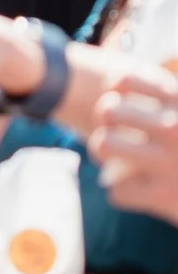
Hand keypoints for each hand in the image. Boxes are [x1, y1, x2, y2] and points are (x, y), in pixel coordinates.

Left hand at [93, 65, 177, 223]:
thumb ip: (176, 96)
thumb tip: (156, 76)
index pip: (127, 80)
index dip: (115, 90)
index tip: (119, 101)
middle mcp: (176, 128)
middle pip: (108, 111)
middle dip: (105, 123)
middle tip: (112, 134)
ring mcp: (169, 163)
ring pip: (103, 145)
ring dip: (104, 153)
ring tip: (113, 160)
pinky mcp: (165, 197)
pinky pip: (117, 190)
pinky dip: (122, 194)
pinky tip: (135, 194)